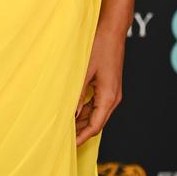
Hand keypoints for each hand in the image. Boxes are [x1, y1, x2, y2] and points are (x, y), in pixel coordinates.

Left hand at [74, 23, 125, 145]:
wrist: (112, 30)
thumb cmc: (99, 46)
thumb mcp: (84, 71)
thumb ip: (78, 94)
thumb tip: (71, 114)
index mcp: (109, 97)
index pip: (95, 126)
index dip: (82, 137)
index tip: (69, 145)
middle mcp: (113, 98)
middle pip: (97, 122)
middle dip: (81, 131)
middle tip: (63, 137)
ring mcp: (113, 92)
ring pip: (97, 113)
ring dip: (82, 120)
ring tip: (65, 125)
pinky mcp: (109, 85)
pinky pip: (97, 103)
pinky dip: (86, 109)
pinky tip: (74, 109)